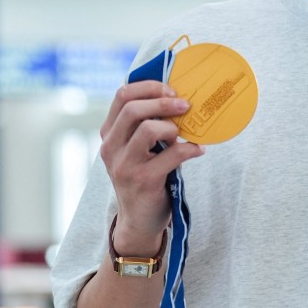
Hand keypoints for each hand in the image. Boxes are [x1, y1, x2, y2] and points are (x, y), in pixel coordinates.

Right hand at [99, 80, 204, 250]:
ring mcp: (124, 165)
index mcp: (109, 133)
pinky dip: (189, 150)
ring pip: (148, 129)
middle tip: (185, 105)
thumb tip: (178, 98)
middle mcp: (111, 147)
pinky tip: (197, 150)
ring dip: (173, 127)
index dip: (149, 87)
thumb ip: (147, 125)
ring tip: (183, 134)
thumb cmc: (144, 176)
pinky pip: (171, 155)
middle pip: (133, 108)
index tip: (171, 90)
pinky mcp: (142, 180)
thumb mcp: (138, 148)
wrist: (138, 220)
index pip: (122, 95)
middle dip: (164, 102)